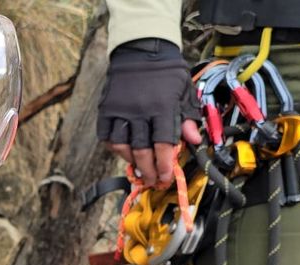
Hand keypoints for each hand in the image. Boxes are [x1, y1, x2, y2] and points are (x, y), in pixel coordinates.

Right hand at [98, 39, 202, 187]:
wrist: (142, 49)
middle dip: (149, 170)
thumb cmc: (167, 72)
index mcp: (162, 107)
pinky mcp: (106, 108)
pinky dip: (114, 148)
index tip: (166, 178)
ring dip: (132, 161)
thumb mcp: (184, 91)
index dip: (165, 166)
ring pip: (122, 146)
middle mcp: (140, 111)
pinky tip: (124, 152)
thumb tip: (193, 141)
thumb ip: (188, 116)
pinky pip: (106, 136)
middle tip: (154, 181)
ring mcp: (121, 110)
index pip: (163, 145)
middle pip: (142, 151)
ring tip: (140, 168)